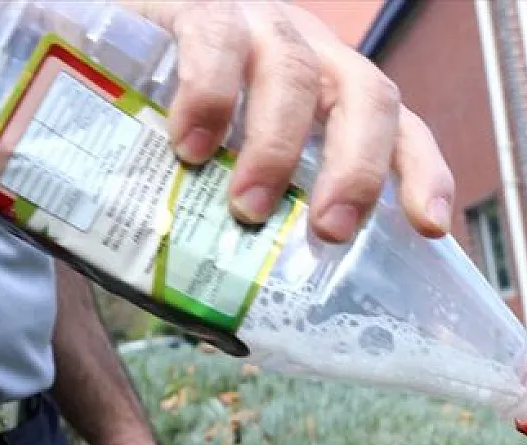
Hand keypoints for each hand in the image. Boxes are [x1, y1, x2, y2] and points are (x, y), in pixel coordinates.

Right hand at [125, 1, 454, 241]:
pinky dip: (207, 95)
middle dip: (355, 170)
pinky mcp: (197, 6)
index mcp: (335, 96)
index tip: (429, 228)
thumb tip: (225, 330)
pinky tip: (188, 145)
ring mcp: (259, 25)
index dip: (423, 174)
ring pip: (296, 72)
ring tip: (246, 207)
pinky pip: (216, 39)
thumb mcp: (223, 165)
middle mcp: (311, 55)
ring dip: (277, 146)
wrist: (97, 35)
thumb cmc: (172, 117)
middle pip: (367, 97)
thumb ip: (236, 224)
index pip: (403, 129)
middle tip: (328, 231)